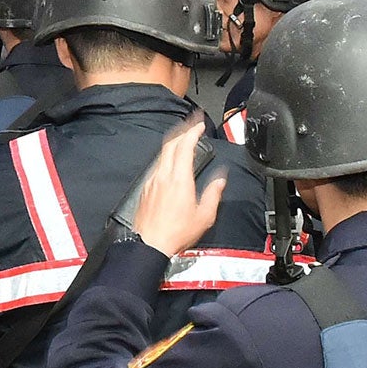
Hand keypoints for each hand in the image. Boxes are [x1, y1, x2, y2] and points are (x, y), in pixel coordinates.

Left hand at [133, 118, 225, 258]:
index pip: (185, 146)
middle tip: (192, 124)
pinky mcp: (146, 188)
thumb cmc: (175, 233)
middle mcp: (163, 176)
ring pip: (162, 153)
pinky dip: (166, 157)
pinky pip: (156, 165)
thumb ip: (214, 194)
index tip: (200, 124)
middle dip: (182, 129)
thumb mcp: (204, 216)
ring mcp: (152, 181)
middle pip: (170, 143)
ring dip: (173, 142)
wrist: (150, 244)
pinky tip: (171, 162)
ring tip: (183, 139)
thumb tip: (220, 180)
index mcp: (179, 179)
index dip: (193, 131)